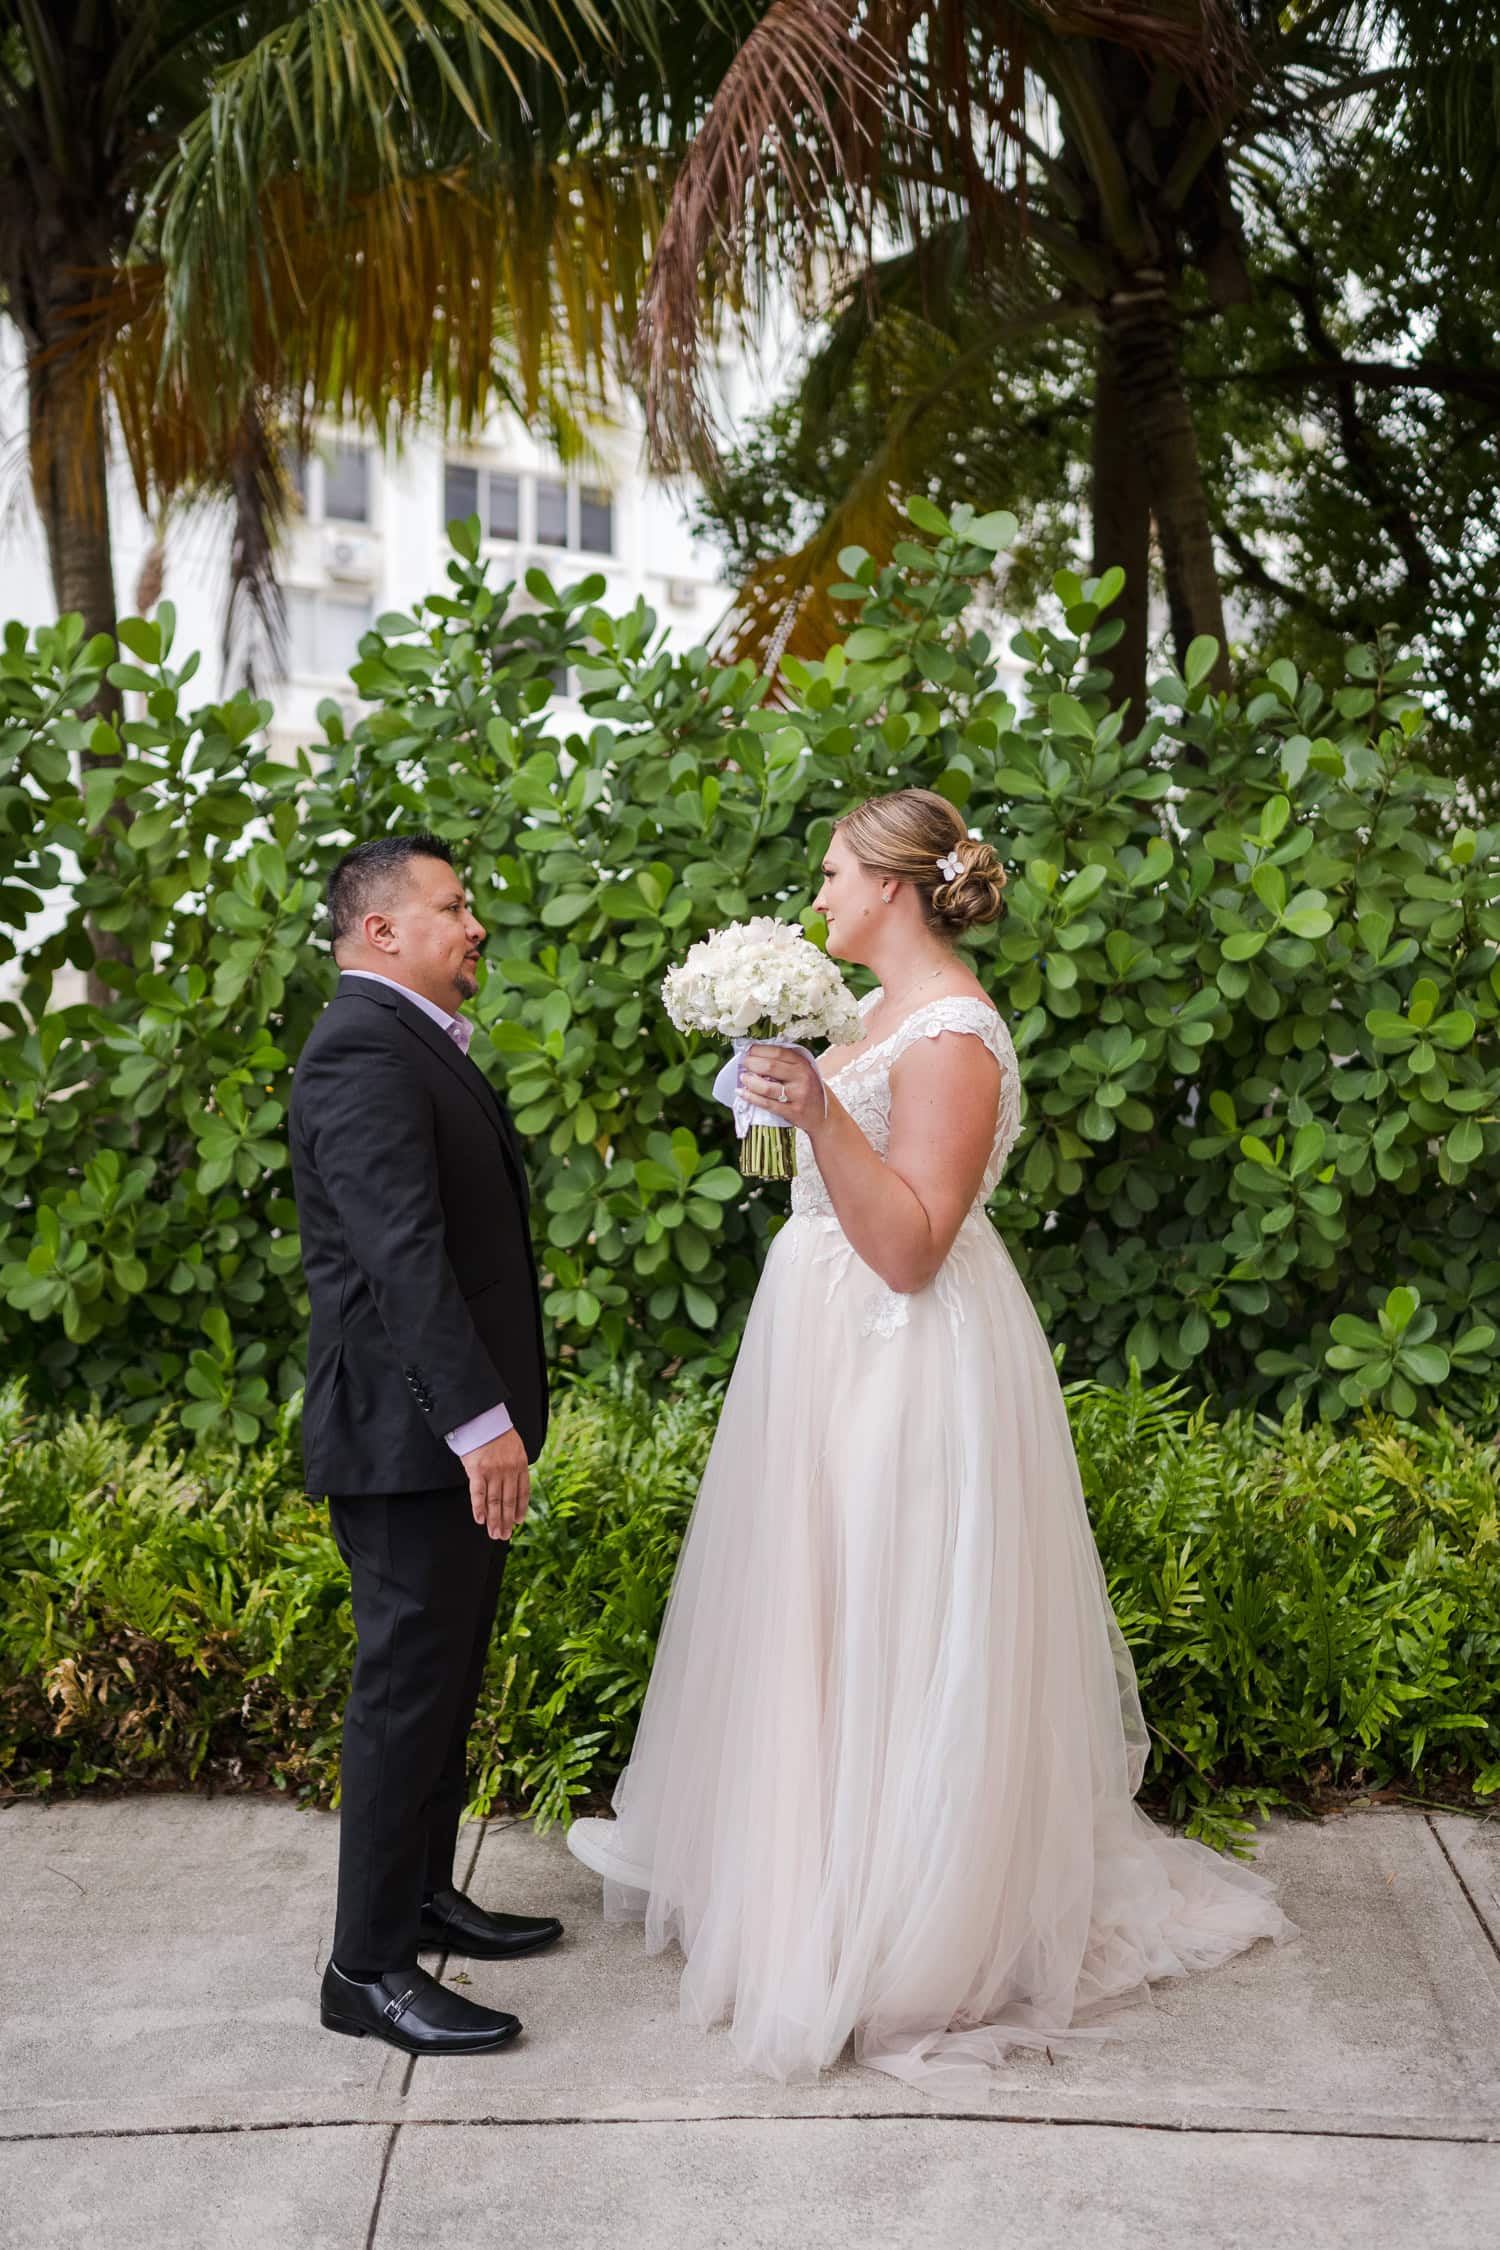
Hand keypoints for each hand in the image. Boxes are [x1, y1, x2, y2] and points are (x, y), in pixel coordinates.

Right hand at [461, 1424, 529, 1541]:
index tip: (517, 1523)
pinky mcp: (477, 1470)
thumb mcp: (515, 1448)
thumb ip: (516, 1466)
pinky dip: (479, 1508)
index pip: (523, 1492)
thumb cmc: (498, 1433)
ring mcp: (493, 1471)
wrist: (482, 1418)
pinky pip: (478, 1493)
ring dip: (494, 1520)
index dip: (520, 1509)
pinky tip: (480, 1520)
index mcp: (521, 1464)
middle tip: (504, 1536)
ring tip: (494, 1534)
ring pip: (495, 1501)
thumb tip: (515, 1485)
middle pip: (508, 1501)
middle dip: (506, 1521)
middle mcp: (509, 1470)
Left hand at [741, 1042, 828, 1133]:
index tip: (748, 1050)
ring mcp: (798, 1096)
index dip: (760, 1050)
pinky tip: (742, 1093)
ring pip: (767, 1087)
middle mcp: (802, 1078)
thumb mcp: (805, 1072)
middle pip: (770, 1067)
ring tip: (743, 1078)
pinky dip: (751, 1098)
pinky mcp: (792, 1112)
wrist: (826, 1116)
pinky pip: (767, 1104)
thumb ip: (787, 1063)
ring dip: (750, 1081)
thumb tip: (757, 1055)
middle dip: (752, 1063)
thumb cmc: (811, 1091)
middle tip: (743, 1063)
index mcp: (804, 1065)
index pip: (779, 1052)